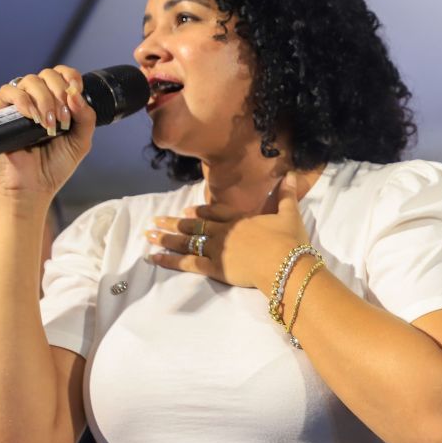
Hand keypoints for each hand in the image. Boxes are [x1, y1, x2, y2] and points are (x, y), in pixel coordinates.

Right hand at [0, 66, 95, 200]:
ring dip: (45, 99)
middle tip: (63, 118)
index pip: (60, 75)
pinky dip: (24, 101)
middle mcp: (36, 100)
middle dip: (60, 92)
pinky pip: (7, 91)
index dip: (70, 77)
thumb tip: (75, 93)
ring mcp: (17, 105)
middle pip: (47, 74)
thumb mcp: (81, 141)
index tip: (77, 90)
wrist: (33, 187)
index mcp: (55, 103)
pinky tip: (34, 118)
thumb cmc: (54, 166)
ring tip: (49, 124)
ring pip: (29, 80)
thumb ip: (86, 117)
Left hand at [147, 171, 310, 291]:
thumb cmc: (289, 240)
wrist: (286, 264)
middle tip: (156, 220)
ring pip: (187, 242)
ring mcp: (217, 249)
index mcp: (240, 219)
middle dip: (174, 223)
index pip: (216, 212)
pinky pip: (187, 263)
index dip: (201, 211)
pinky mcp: (215, 268)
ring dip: (166, 237)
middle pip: (195, 226)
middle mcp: (224, 231)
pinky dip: (169, 260)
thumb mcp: (290, 214)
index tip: (188, 210)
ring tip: (148, 234)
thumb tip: (292, 174)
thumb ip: (287, 195)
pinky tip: (153, 257)